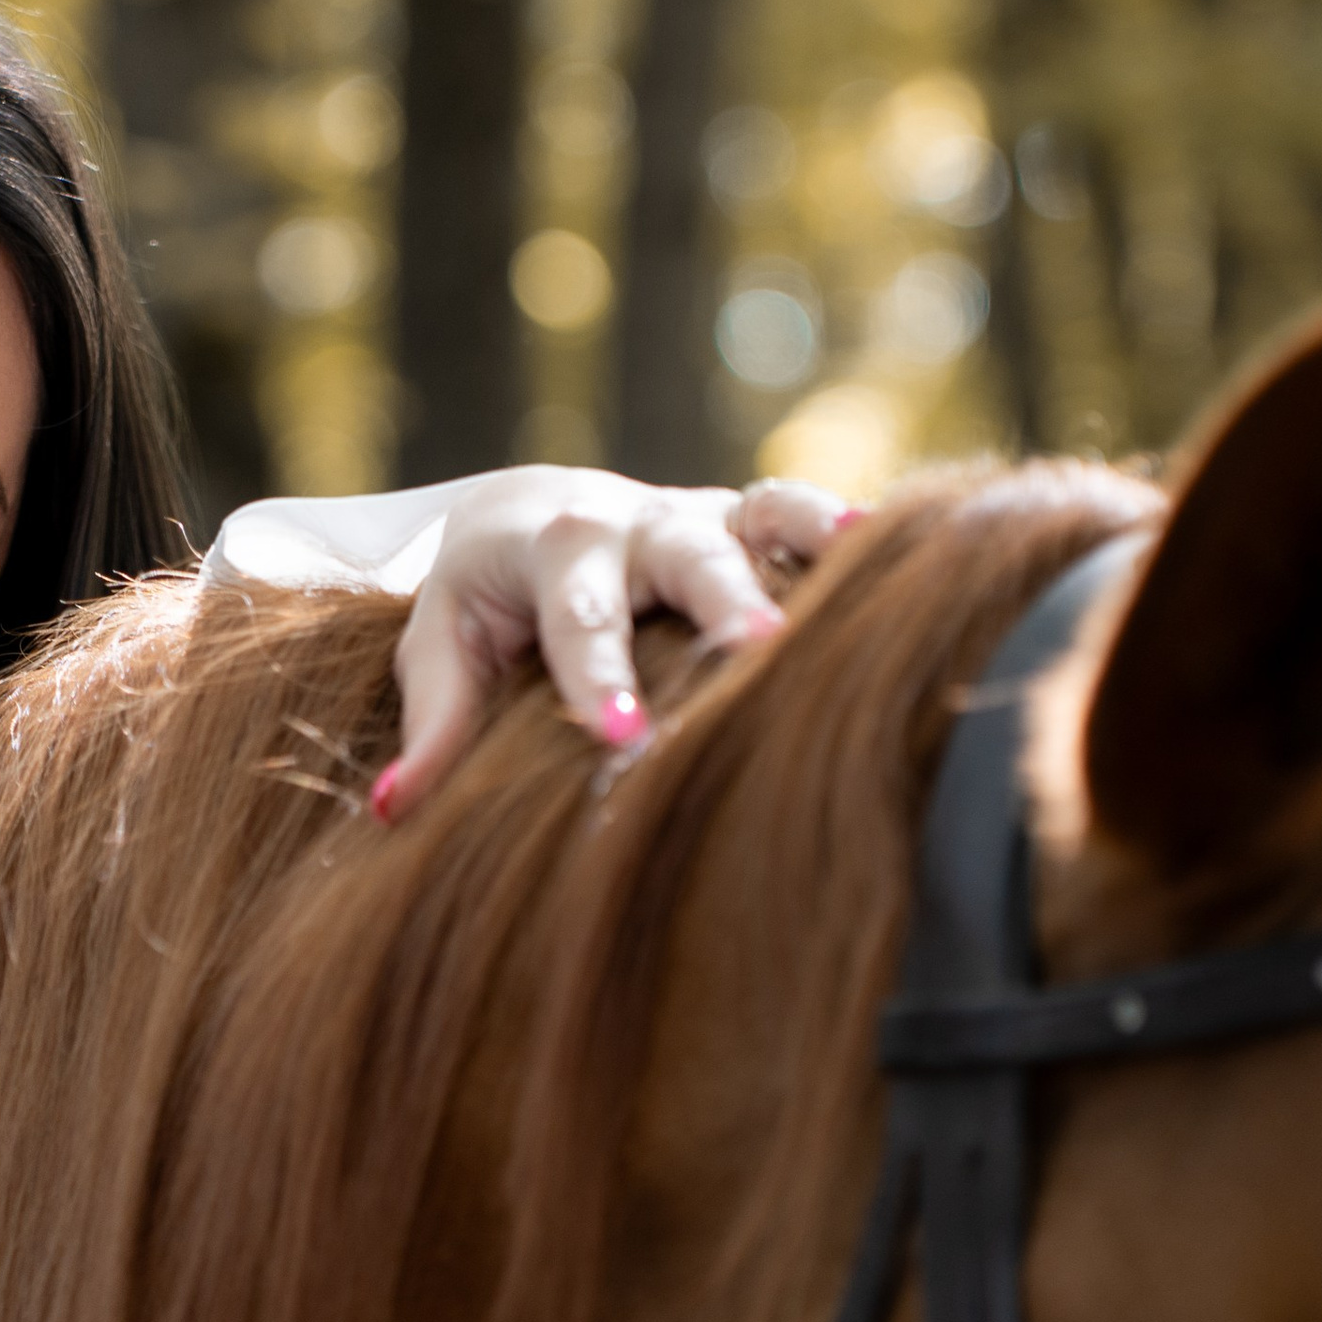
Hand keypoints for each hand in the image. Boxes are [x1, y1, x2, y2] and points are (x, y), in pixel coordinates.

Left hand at [377, 470, 856, 819]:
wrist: (532, 513)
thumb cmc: (483, 604)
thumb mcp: (441, 650)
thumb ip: (434, 725)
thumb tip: (394, 808)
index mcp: (555, 552)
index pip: (576, 619)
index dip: (598, 675)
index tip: (621, 738)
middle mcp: (641, 525)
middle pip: (689, 557)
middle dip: (724, 604)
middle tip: (759, 655)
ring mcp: (709, 518)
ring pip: (768, 516)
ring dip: (815, 541)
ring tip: (869, 566)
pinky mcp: (757, 528)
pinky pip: (814, 527)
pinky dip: (867, 542)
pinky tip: (927, 568)